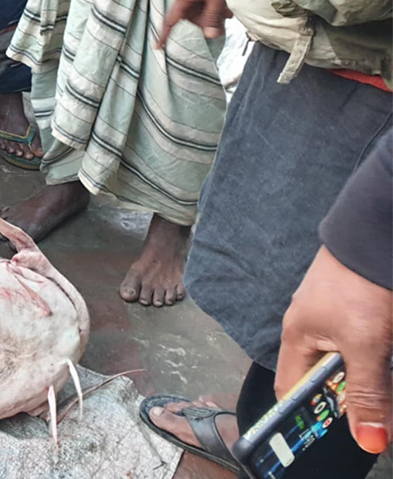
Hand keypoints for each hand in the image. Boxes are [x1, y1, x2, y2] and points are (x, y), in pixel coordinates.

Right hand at [158, 0, 231, 47]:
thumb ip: (213, 17)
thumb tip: (209, 36)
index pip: (171, 20)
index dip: (165, 34)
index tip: (158, 46)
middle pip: (190, 15)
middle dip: (205, 20)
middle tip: (223, 19)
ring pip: (199, 6)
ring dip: (212, 11)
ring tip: (229, 10)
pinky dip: (214, 2)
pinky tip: (226, 1)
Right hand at [276, 246, 391, 454]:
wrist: (378, 232)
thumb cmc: (360, 284)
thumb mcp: (366, 345)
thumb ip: (367, 392)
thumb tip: (368, 440)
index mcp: (297, 337)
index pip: (290, 390)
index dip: (306, 415)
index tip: (332, 434)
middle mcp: (310, 328)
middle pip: (323, 378)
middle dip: (349, 397)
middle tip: (376, 412)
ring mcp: (334, 315)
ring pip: (348, 361)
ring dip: (368, 376)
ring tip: (383, 372)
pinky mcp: (358, 307)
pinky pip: (363, 343)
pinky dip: (376, 356)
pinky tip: (387, 355)